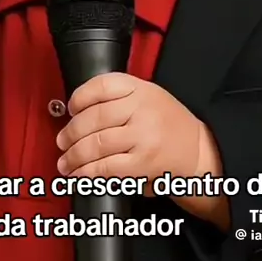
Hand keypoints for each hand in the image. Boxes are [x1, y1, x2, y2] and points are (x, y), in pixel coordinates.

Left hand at [56, 72, 203, 186]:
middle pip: (94, 117)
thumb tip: (76, 112)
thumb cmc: (168, 125)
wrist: (199, 152)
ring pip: (96, 144)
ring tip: (65, 162)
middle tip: (62, 141)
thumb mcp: (148, 97)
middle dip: (71, 132)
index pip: (102, 85)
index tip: (70, 108)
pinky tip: (80, 175)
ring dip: (74, 156)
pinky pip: (106, 168)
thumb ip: (118, 98)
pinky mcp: (143, 163)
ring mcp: (143, 136)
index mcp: (141, 89)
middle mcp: (142, 109)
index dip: (79, 97)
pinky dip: (88, 173)